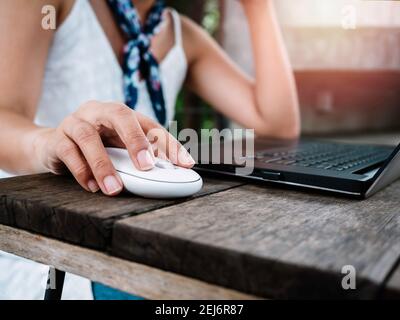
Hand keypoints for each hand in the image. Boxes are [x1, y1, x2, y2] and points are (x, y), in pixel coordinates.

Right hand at [33, 101, 194, 195]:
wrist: (52, 146)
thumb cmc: (94, 147)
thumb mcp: (118, 148)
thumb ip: (138, 156)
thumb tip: (168, 174)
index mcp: (120, 114)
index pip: (150, 124)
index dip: (169, 143)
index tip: (186, 163)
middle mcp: (99, 112)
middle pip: (121, 115)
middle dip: (137, 140)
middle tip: (147, 166)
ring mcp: (76, 122)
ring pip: (89, 137)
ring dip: (103, 164)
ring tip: (114, 188)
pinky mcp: (57, 138)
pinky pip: (68, 152)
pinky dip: (82, 171)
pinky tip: (92, 187)